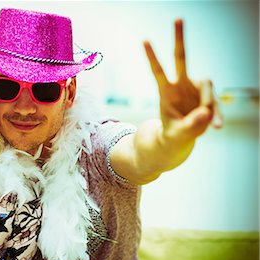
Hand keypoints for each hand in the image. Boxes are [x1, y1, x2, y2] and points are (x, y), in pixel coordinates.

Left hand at [144, 19, 222, 145]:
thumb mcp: (178, 136)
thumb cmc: (173, 135)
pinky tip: (217, 127)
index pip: (157, 71)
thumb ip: (190, 127)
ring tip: (206, 124)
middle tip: (177, 18)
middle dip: (179, 38)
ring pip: (208, 84)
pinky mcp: (208, 94)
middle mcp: (181, 85)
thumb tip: (205, 113)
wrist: (182, 138)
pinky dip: (217, 114)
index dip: (152, 57)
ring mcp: (195, 87)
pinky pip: (216, 101)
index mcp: (166, 92)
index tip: (144, 40)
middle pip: (181, 58)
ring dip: (208, 103)